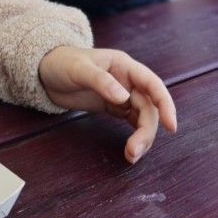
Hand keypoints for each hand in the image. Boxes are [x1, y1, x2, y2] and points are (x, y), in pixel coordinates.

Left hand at [38, 46, 176, 163]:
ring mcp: (123, 94)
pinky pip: (132, 123)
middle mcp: (128, 80)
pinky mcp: (115, 107)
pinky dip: (135, 137)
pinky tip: (130, 150)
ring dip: (142, 138)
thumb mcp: (78, 69)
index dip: (165, 103)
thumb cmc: (62, 62)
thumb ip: (101, 81)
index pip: (152, 84)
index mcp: (124, 65)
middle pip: (149, 107)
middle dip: (147, 131)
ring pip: (143, 118)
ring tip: (130, 155)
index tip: (171, 126)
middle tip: (134, 151)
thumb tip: (124, 98)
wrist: (46, 71)